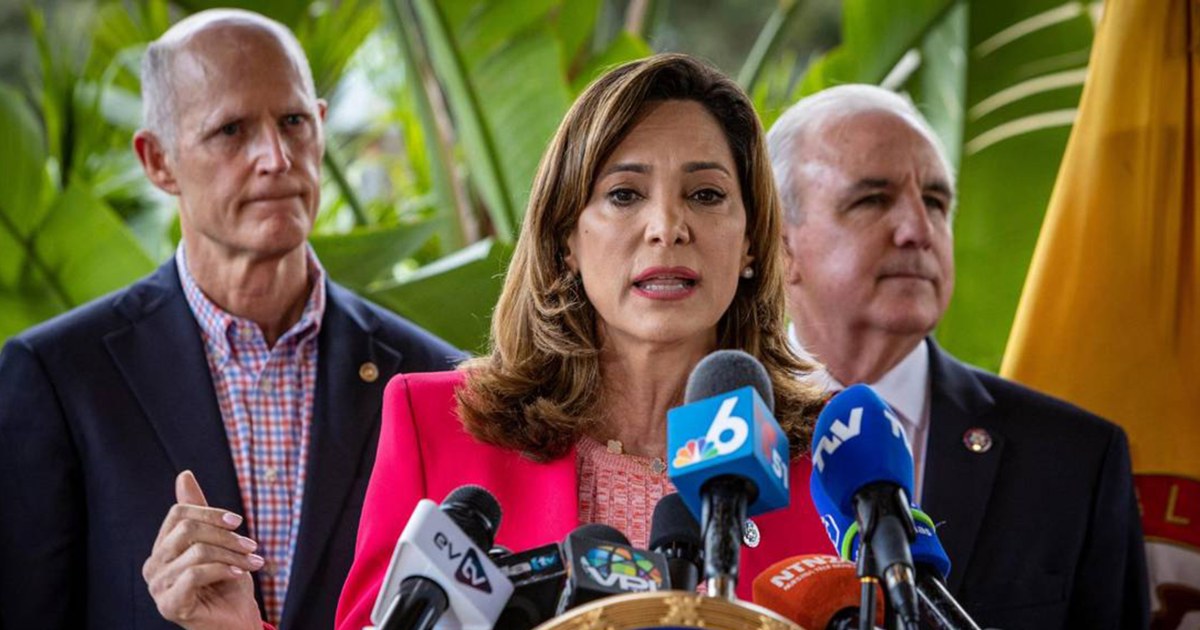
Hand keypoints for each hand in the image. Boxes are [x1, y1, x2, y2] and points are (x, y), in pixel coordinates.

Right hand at [143, 470, 263, 629]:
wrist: (236, 620)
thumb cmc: (227, 582)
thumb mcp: (218, 542)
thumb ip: (200, 512)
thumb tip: (184, 475)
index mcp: (162, 548)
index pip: (178, 514)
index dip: (210, 513)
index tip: (237, 521)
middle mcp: (154, 566)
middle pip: (187, 531)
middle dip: (226, 536)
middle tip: (251, 545)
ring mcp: (158, 587)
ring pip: (197, 552)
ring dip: (232, 554)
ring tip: (252, 561)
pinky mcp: (169, 605)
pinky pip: (196, 574)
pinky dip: (224, 569)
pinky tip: (240, 573)